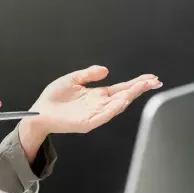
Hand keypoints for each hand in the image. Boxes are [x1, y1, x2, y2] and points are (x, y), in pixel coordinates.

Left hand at [28, 66, 162, 134]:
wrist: (39, 112)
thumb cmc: (54, 98)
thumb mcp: (72, 79)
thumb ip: (89, 74)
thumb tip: (106, 69)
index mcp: (97, 95)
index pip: (121, 88)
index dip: (136, 83)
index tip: (150, 78)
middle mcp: (99, 105)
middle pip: (124, 96)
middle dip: (139, 89)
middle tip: (154, 82)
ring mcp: (94, 114)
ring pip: (116, 106)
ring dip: (129, 97)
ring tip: (140, 88)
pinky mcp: (87, 122)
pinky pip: (103, 116)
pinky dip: (113, 109)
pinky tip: (121, 101)